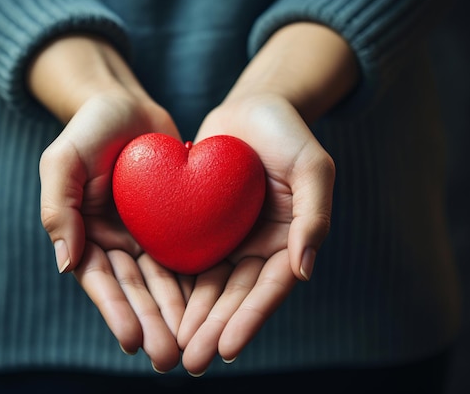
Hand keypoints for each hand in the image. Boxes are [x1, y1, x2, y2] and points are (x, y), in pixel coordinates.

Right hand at [32, 36, 185, 371]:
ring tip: (190, 344)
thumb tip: (64, 264)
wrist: (128, 104)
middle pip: (134, 289)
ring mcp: (146, 234)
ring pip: (162, 280)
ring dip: (174, 313)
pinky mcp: (174, 222)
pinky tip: (211, 307)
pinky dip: (195, 282)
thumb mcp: (63, 159)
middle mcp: (116, 240)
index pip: (99, 279)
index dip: (114, 310)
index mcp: (84, 233)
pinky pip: (185, 255)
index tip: (130, 340)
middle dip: (150, 323)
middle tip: (168, 357)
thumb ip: (58, 208)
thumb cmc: (90, 127)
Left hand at [177, 93, 335, 374]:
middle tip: (191, 362)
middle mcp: (259, 246)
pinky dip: (174, 284)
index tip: (228, 349)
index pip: (270, 288)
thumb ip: (313, 216)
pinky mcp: (202, 225)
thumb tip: (304, 271)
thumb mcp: (313, 166)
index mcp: (289, 240)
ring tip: (171, 348)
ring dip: (192, 318)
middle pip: (235, 295)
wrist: (252, 106)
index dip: (250, 318)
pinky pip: (186, 258)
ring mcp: (230, 238)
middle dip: (214, 329)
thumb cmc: (287, 131)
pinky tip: (155, 308)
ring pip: (209, 286)